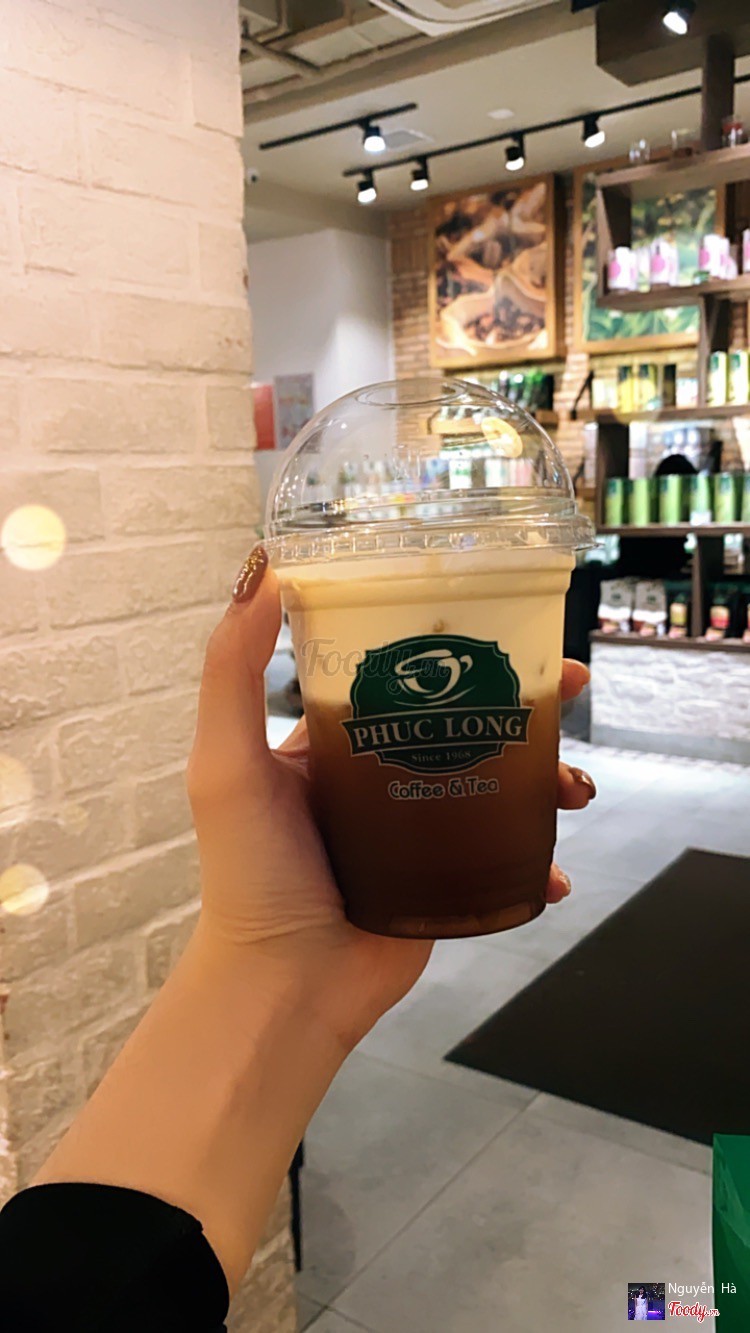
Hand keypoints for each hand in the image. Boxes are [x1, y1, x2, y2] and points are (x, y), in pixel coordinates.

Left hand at [187, 547, 595, 1052]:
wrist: (285, 986)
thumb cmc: (252, 871)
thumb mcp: (226, 762)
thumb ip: (233, 671)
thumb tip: (261, 568)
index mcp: (333, 740)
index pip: (401, 671)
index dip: (453, 642)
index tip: (502, 620)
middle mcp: (379, 776)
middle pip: (467, 721)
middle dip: (526, 704)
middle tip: (570, 691)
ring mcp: (418, 830)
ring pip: (500, 785)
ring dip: (549, 778)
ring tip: (574, 790)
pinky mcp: (445, 883)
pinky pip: (507, 859)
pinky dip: (541, 858)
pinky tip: (556, 868)